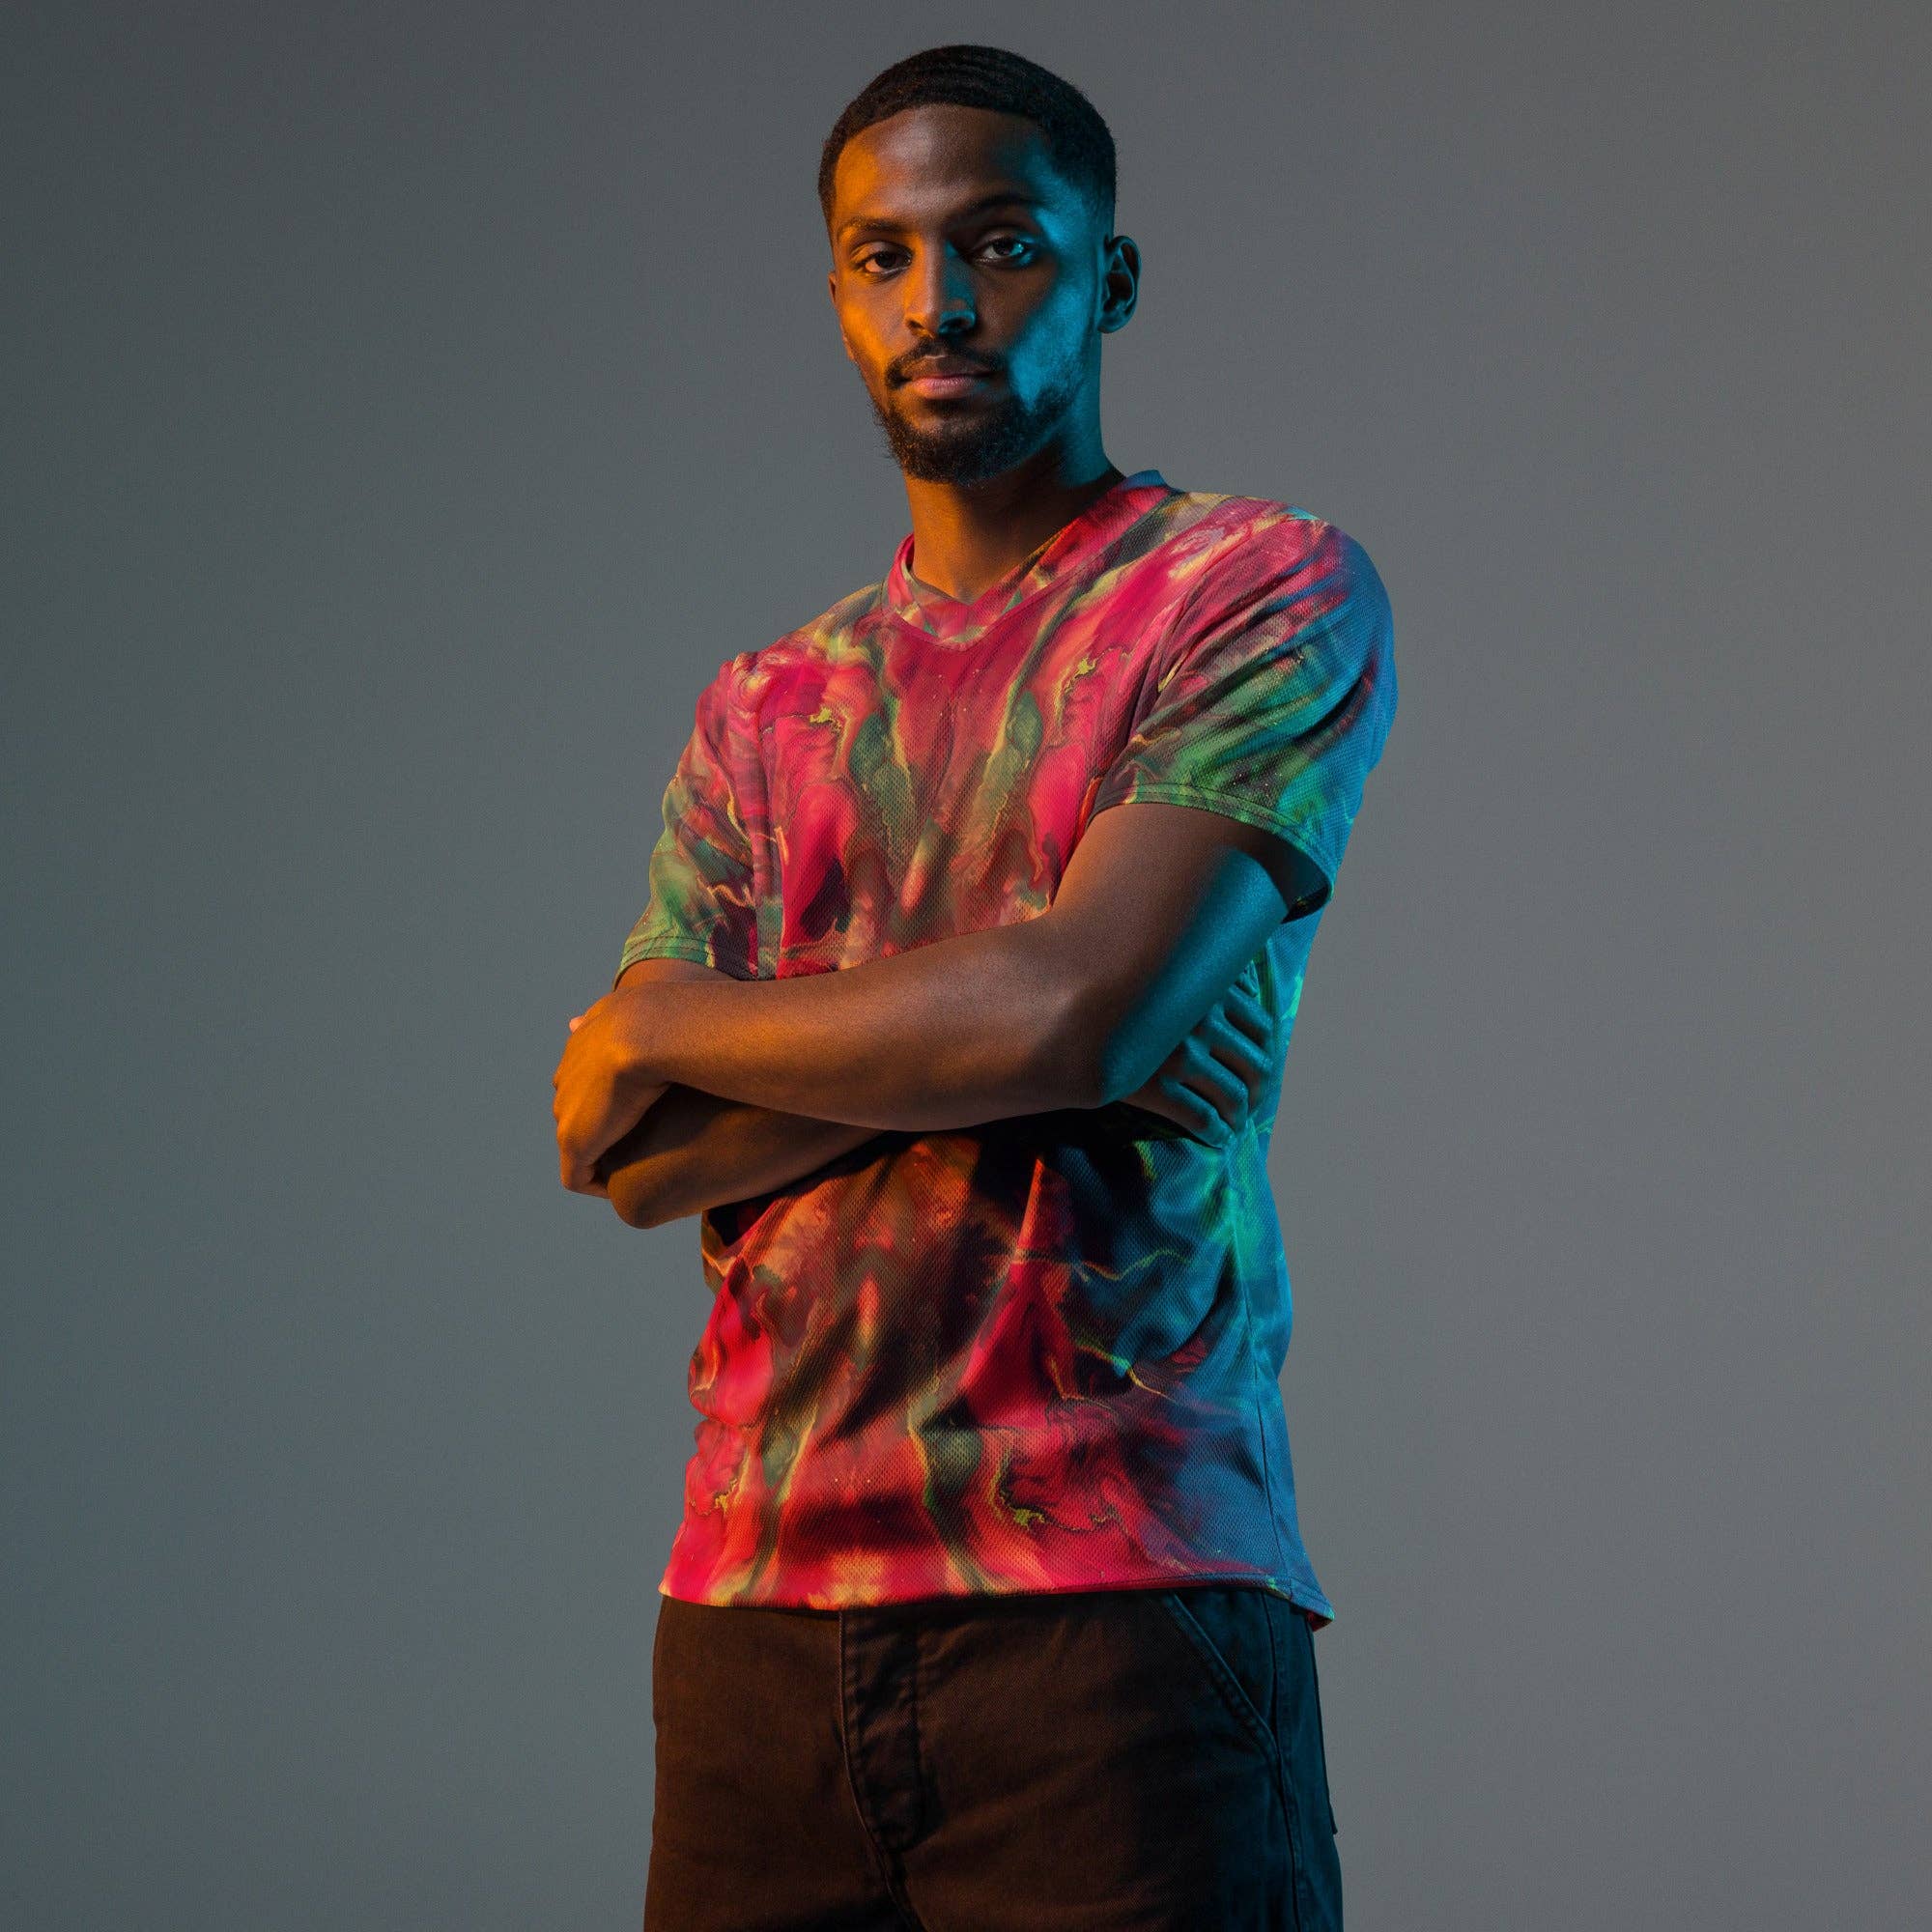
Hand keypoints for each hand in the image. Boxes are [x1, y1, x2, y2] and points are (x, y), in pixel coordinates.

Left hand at [552, 991, 668, 1196]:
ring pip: (578, 1139)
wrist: (652, 1031)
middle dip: (602, 1125)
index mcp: (585, 1039)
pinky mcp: (574, 1142)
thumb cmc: (675, 1017)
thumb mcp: (665, 1007)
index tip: (642, 1108)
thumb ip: (660, 1014)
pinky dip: (596, 1183)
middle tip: (642, 1142)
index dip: (610, 1093)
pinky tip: (624, 1189)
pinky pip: (577, 1175)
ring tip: (637, 1167)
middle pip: (577, 1107)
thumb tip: (674, 1023)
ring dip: (602, 1154)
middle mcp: (568, 1073)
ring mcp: (567, 1109)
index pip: (585, 1071)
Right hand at [1118, 975, 1273, 1147]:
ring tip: (1235, 1125)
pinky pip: (1200, 1117)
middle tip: (1251, 1104)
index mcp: (1207, 990)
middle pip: (1254, 1065)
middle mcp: (1200, 1021)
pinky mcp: (1157, 1087)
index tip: (1260, 1069)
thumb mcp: (1163, 975)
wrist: (1064, 1019)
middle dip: (1257, 1091)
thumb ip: (1197, 979)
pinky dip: (1215, 1131)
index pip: (1261, 1027)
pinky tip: (1217, 1138)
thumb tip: (1244, 989)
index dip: (1265, 1053)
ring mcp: (1180, 1055)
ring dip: (1239, 1116)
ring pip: (1231, 1095)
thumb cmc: (1116, 996)